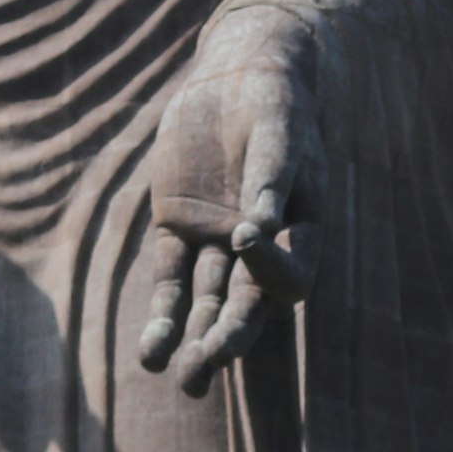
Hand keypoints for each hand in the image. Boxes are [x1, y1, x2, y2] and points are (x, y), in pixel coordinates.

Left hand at [138, 8, 320, 395]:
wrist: (235, 76)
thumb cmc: (271, 103)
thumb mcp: (277, 133)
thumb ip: (271, 177)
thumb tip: (263, 225)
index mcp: (300, 232)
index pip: (290, 277)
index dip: (269, 267)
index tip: (243, 233)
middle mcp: (260, 248)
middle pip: (247, 305)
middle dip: (230, 336)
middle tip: (208, 363)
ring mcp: (216, 243)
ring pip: (207, 303)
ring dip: (194, 339)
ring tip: (179, 375)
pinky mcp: (177, 230)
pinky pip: (169, 281)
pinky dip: (162, 314)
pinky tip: (152, 352)